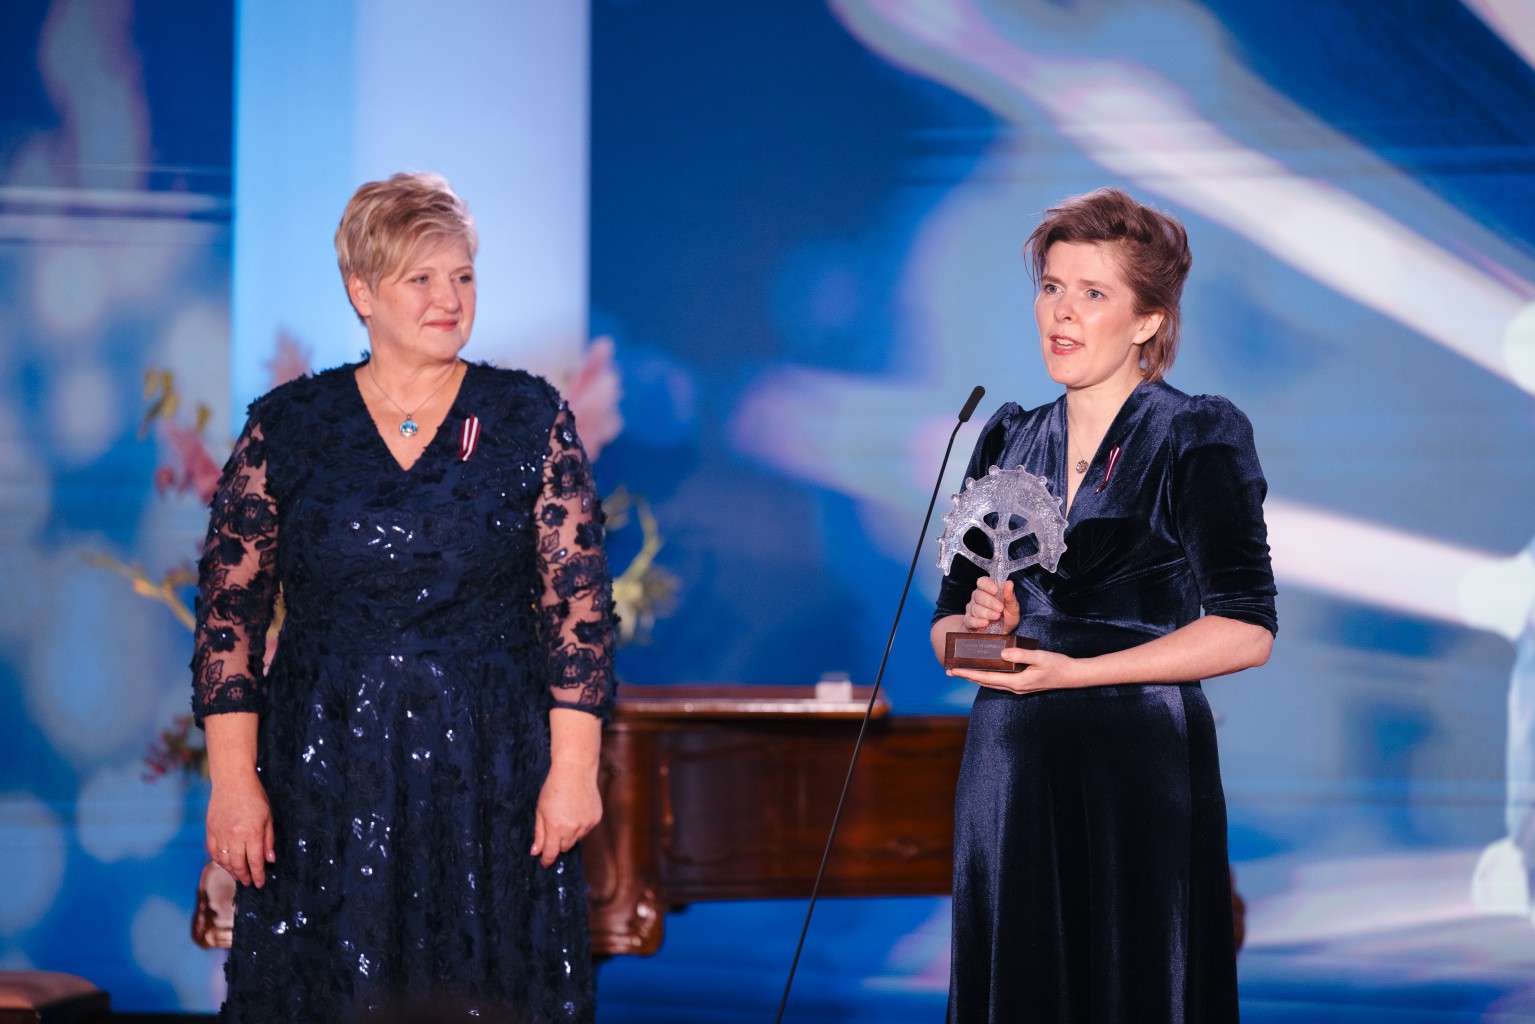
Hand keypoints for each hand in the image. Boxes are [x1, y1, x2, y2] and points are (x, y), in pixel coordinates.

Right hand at [206, 771, 274, 887]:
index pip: (255, 861)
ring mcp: (221, 834)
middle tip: (248, 882)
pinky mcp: (210, 830)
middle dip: (244, 876)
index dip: (258, 875)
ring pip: (224, 861)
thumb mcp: (268, 816)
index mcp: (252, 833)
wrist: (232, 781)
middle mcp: (235, 836)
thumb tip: (270, 859)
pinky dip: (219, 860)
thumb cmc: (254, 796)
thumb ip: (268, 839)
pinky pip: (213, 851)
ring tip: (238, 875)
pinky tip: (225, 864)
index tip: (259, 883)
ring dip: (231, 871)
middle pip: (238, 864)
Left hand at [531, 762, 601, 868]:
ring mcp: (586, 824)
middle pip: (564, 848)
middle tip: (554, 828)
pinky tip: (577, 810)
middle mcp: (572, 829)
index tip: (545, 862)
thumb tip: (536, 852)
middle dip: (557, 843)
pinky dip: (580, 825)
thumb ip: (539, 833)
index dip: (547, 860)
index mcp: (555, 827)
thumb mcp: (540, 810)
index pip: (551, 853)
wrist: (575, 770)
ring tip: (566, 815)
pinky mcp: (595, 819)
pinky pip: (586, 830)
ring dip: (569, 834)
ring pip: (576, 839)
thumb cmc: (554, 788)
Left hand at [948, 645, 1086, 694]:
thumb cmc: (1058, 665)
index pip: (986, 678)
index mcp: (1016, 682)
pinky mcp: (1021, 683)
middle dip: (967, 676)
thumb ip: (1021, 655)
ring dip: (975, 676)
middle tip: (949, 669)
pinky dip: (987, 675)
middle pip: (984, 682)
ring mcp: (1018, 687)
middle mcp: (1014, 687)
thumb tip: (1002, 652)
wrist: (1073, 676)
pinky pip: (998, 680)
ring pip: (991, 682)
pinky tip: (983, 669)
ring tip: (961, 670)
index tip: (954, 670)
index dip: (969, 673)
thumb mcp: (1040, 657)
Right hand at [963, 577, 1019, 634]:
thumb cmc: (1006, 619)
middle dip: (990, 602)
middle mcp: (977, 598)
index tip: (996, 590)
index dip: (988, 585)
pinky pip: (970, 620)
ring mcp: (971, 610)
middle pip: (979, 595)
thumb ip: (1010, 597)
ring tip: (996, 617)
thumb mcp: (1012, 608)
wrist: (999, 636)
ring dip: (987, 612)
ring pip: (975, 608)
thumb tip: (1009, 583)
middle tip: (1000, 608)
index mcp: (987, 591)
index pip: (982, 582)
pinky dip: (978, 621)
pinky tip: (985, 623)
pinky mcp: (968, 622)